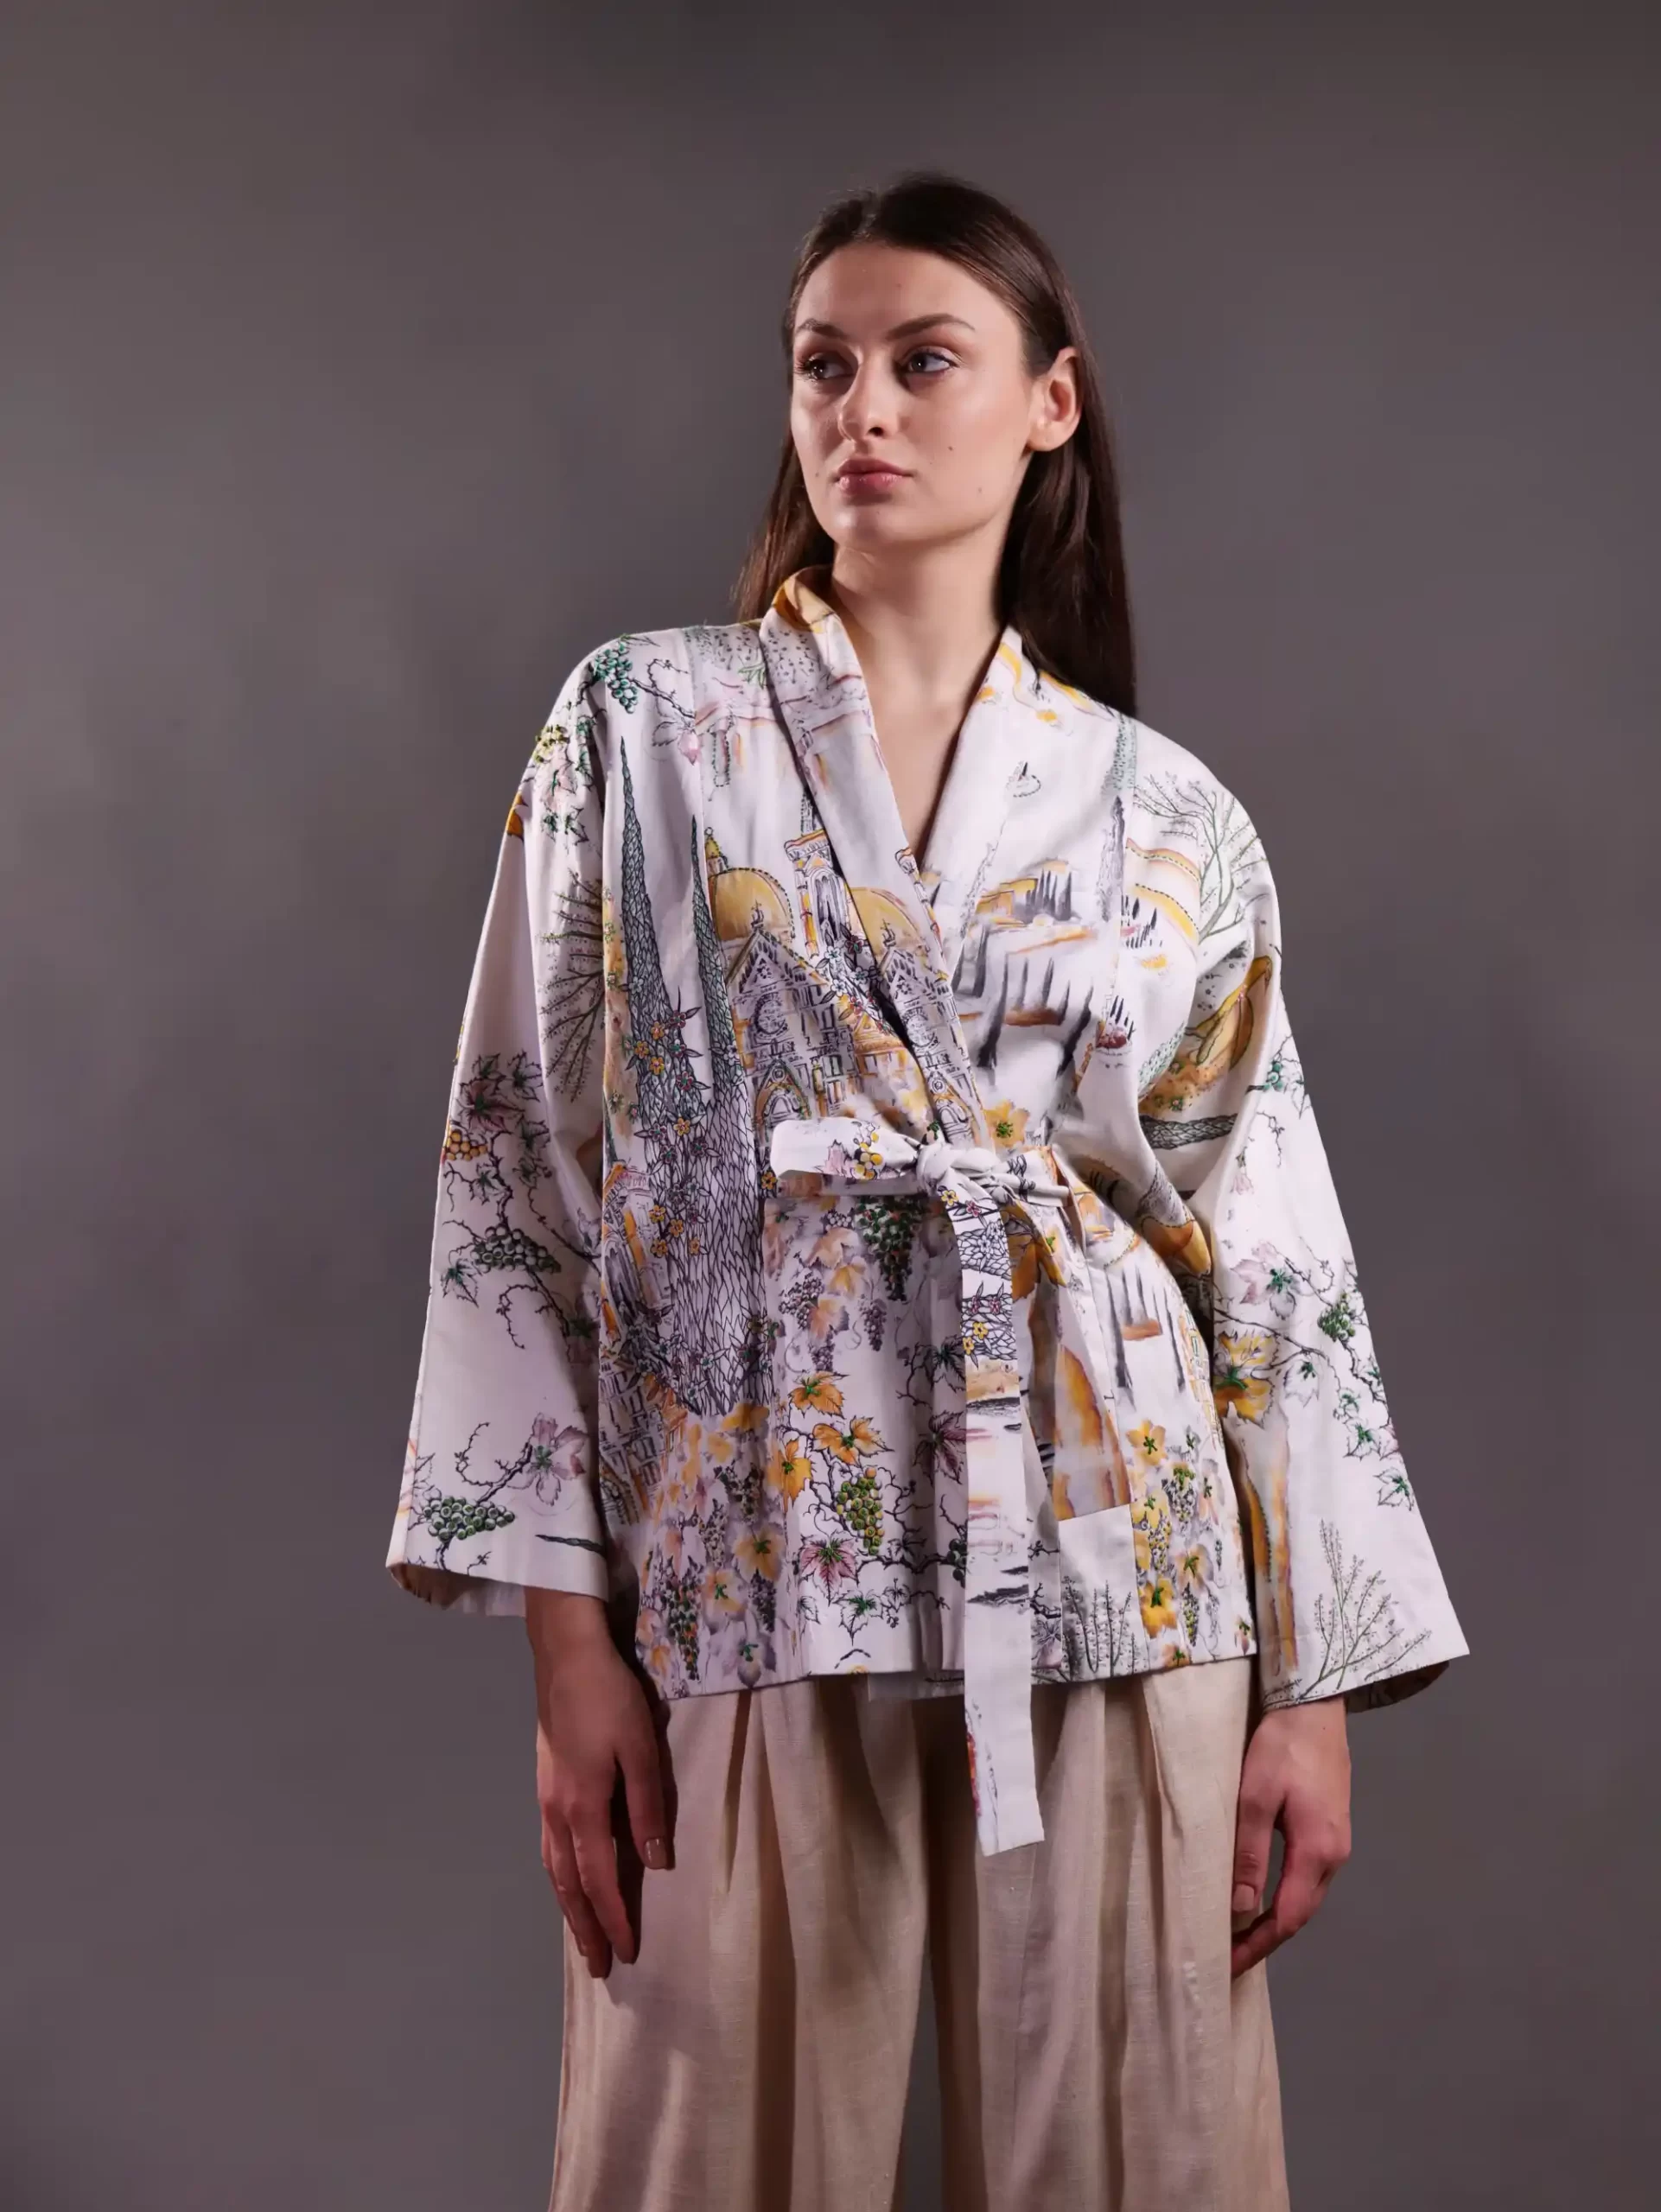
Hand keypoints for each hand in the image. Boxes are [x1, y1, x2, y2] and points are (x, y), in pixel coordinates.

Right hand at [526, 1590, 673, 1979]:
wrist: (566, 1655)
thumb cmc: (610, 1698)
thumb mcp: (642, 1748)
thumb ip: (648, 1808)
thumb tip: (655, 1863)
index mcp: (583, 1808)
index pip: (599, 1880)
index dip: (614, 1918)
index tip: (628, 1953)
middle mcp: (557, 1812)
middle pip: (569, 1884)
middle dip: (584, 1927)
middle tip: (599, 1967)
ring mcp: (545, 1797)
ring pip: (553, 1868)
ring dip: (568, 1906)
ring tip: (582, 1934)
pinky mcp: (544, 1782)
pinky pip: (548, 1845)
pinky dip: (558, 1874)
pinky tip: (567, 1876)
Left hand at [1229, 1693, 1350, 1977]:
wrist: (1315, 1703)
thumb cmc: (1282, 1745)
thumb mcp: (1255, 1795)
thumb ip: (1249, 1852)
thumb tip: (1241, 1908)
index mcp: (1317, 1851)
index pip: (1287, 1917)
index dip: (1258, 1946)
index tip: (1229, 1966)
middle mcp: (1335, 1854)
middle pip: (1301, 1912)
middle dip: (1266, 1939)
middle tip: (1229, 1958)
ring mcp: (1337, 1840)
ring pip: (1305, 1895)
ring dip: (1276, 1918)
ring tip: (1241, 1935)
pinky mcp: (1331, 1825)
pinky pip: (1307, 1875)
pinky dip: (1285, 1895)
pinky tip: (1264, 1896)